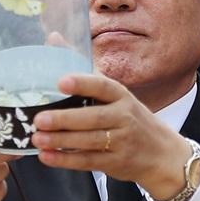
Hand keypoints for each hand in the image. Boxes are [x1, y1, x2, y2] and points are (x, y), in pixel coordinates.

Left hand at [31, 71, 193, 198]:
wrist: (162, 153)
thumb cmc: (130, 118)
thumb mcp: (115, 95)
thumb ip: (84, 71)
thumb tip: (54, 37)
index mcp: (121, 95)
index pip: (103, 86)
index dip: (83, 83)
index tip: (61, 81)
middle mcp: (124, 116)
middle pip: (93, 117)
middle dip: (65, 119)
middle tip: (39, 119)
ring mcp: (122, 141)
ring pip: (89, 141)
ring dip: (61, 141)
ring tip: (37, 138)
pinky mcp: (116, 162)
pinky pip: (88, 161)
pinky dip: (66, 160)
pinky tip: (47, 157)